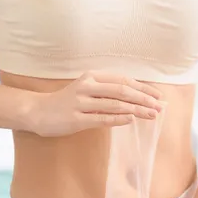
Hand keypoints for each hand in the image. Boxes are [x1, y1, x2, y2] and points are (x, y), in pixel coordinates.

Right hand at [29, 71, 164, 136]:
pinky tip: (131, 120)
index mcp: (92, 77)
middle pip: (122, 91)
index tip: (159, 97)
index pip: (123, 80)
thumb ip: (106, 92)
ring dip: (136, 110)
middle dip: (144, 99)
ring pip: (114, 104)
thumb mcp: (86, 91)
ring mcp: (80, 102)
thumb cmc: (66, 102)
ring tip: (151, 115)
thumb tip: (135, 98)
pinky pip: (101, 118)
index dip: (143, 88)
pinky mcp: (76, 119)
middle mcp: (87, 86)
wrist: (37, 111)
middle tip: (160, 107)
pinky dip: (118, 118)